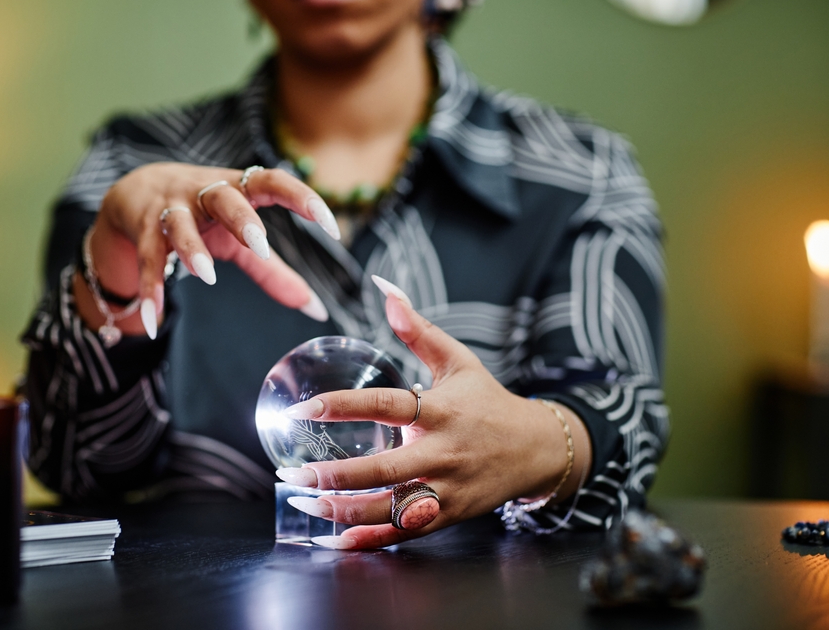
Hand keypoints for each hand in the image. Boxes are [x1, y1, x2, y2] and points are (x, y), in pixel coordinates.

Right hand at [74, 163, 339, 337]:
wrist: (135, 190)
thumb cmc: (202, 216)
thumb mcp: (238, 238)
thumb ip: (274, 271)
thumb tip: (316, 310)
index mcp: (238, 188)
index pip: (274, 182)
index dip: (303, 199)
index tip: (332, 227)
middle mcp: (204, 193)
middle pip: (225, 197)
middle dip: (242, 218)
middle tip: (260, 245)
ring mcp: (171, 209)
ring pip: (180, 224)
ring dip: (192, 249)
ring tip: (206, 276)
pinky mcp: (143, 230)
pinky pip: (147, 259)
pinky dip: (150, 288)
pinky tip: (153, 319)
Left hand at [276, 276, 592, 548]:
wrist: (536, 449)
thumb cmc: (489, 402)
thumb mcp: (458, 360)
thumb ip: (417, 329)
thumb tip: (385, 288)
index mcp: (441, 411)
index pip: (386, 407)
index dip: (343, 407)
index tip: (303, 409)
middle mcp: (443, 453)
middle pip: (384, 470)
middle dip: (335, 475)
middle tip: (292, 473)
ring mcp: (446, 490)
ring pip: (391, 509)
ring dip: (344, 511)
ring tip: (304, 502)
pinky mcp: (448, 516)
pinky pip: (405, 534)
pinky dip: (370, 540)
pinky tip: (335, 539)